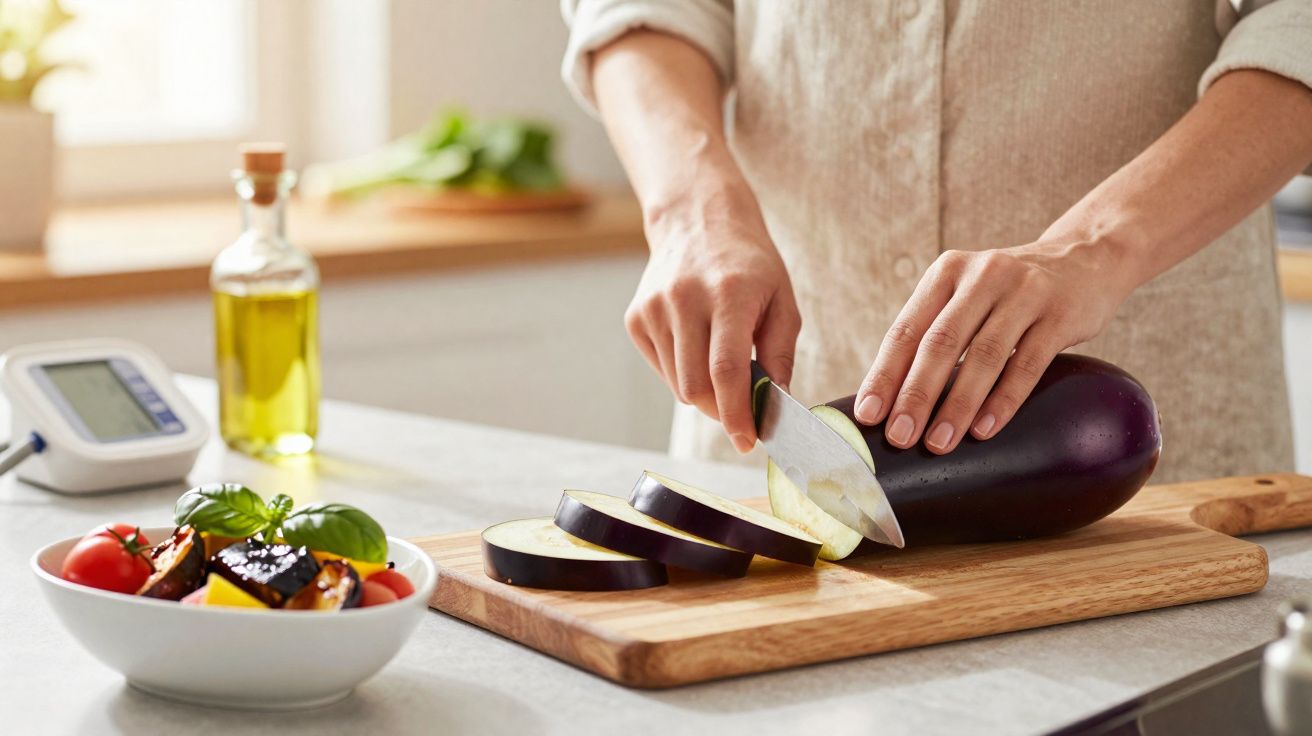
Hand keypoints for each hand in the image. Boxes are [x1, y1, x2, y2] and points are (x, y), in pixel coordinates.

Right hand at [626, 186, 801, 452]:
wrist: (697, 219)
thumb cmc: (749, 264)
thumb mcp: (781, 300)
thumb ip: (782, 354)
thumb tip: (775, 405)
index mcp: (728, 294)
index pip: (727, 370)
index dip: (737, 414)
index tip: (747, 442)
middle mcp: (685, 300)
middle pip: (697, 386)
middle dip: (722, 411)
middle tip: (742, 411)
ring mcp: (654, 308)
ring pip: (678, 384)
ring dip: (704, 392)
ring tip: (721, 364)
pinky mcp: (636, 317)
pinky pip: (662, 369)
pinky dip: (683, 373)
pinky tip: (697, 345)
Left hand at [853, 236, 1138, 453]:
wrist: (1086, 258)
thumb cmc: (1009, 292)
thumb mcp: (967, 295)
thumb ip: (935, 332)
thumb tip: (891, 399)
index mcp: (946, 273)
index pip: (906, 329)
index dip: (885, 374)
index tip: (868, 415)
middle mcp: (982, 276)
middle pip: (941, 342)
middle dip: (916, 395)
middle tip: (900, 437)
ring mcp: (1024, 292)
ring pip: (984, 355)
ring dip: (957, 405)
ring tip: (939, 443)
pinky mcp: (1060, 314)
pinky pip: (1028, 363)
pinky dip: (1003, 400)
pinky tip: (984, 429)